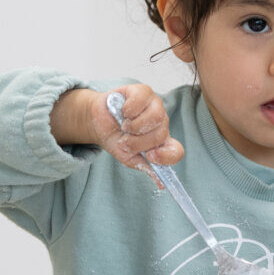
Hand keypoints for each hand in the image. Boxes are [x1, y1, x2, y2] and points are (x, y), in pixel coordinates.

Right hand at [51, 85, 182, 186]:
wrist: (98, 122)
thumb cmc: (116, 138)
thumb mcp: (128, 157)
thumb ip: (144, 167)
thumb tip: (161, 183)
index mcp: (161, 141)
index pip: (175, 151)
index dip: (166, 156)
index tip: (150, 156)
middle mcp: (162, 122)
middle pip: (161, 134)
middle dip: (138, 141)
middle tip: (125, 140)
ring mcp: (154, 104)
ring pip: (156, 117)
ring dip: (134, 125)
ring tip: (124, 125)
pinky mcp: (143, 91)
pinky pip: (142, 100)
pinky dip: (129, 109)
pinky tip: (123, 111)